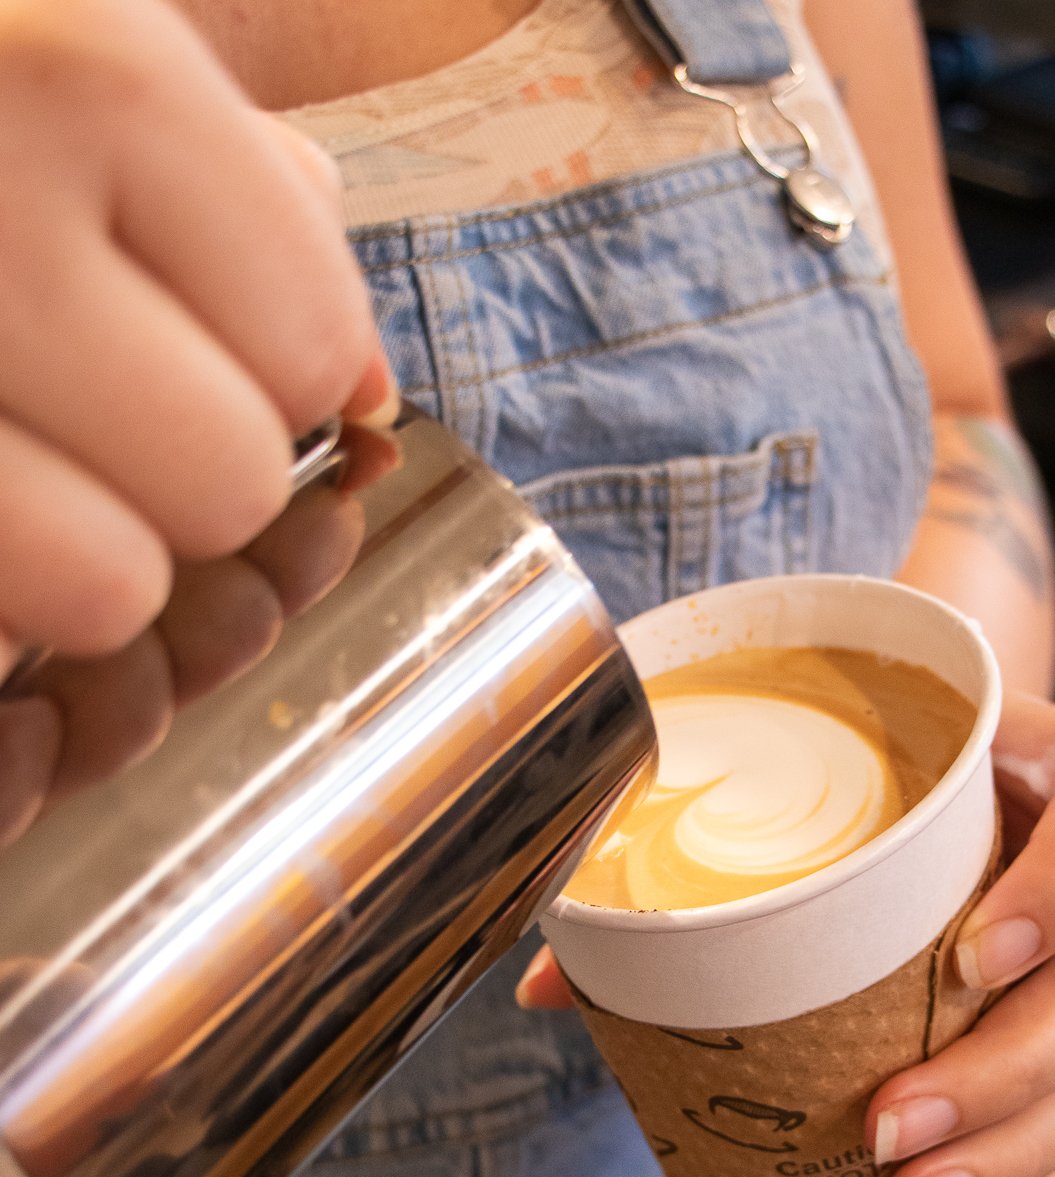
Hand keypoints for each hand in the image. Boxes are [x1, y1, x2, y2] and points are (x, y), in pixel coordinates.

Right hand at [0, 0, 391, 680]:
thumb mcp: (59, 47)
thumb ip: (230, 189)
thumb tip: (366, 384)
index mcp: (89, 71)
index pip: (315, 350)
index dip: (276, 362)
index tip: (191, 322)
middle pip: (229, 484)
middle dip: (180, 465)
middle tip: (77, 394)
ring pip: (109, 591)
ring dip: (78, 557)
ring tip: (8, 453)